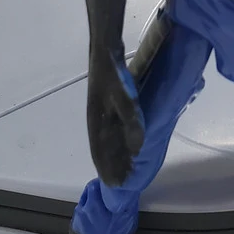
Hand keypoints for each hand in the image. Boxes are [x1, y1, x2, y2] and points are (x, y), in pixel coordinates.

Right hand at [86, 48, 144, 184]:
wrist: (104, 49)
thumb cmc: (112, 75)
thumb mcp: (124, 98)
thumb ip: (131, 123)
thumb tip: (137, 148)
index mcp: (96, 123)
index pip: (100, 153)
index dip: (107, 169)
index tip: (115, 185)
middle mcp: (96, 120)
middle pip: (104, 148)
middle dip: (113, 165)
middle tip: (124, 180)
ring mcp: (101, 111)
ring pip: (109, 139)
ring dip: (117, 153)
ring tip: (127, 165)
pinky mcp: (108, 103)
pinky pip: (113, 128)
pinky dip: (120, 139)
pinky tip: (129, 139)